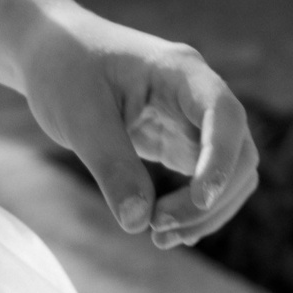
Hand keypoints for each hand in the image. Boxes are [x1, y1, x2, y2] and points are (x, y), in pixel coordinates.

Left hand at [14, 9, 259, 250]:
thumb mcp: (80, 119)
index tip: (198, 200)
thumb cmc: (65, 72)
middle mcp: (197, 95)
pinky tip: (166, 232)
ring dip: (206, 212)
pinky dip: (194, 210)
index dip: (221, 161)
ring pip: (230, 172)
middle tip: (157, 229)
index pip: (225, 116)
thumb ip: (111, 167)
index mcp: (181, 72)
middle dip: (210, 199)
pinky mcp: (177, 141)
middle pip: (240, 152)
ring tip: (159, 238)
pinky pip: (204, 179)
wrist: (52, 54)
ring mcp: (192, 119)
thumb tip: (139, 223)